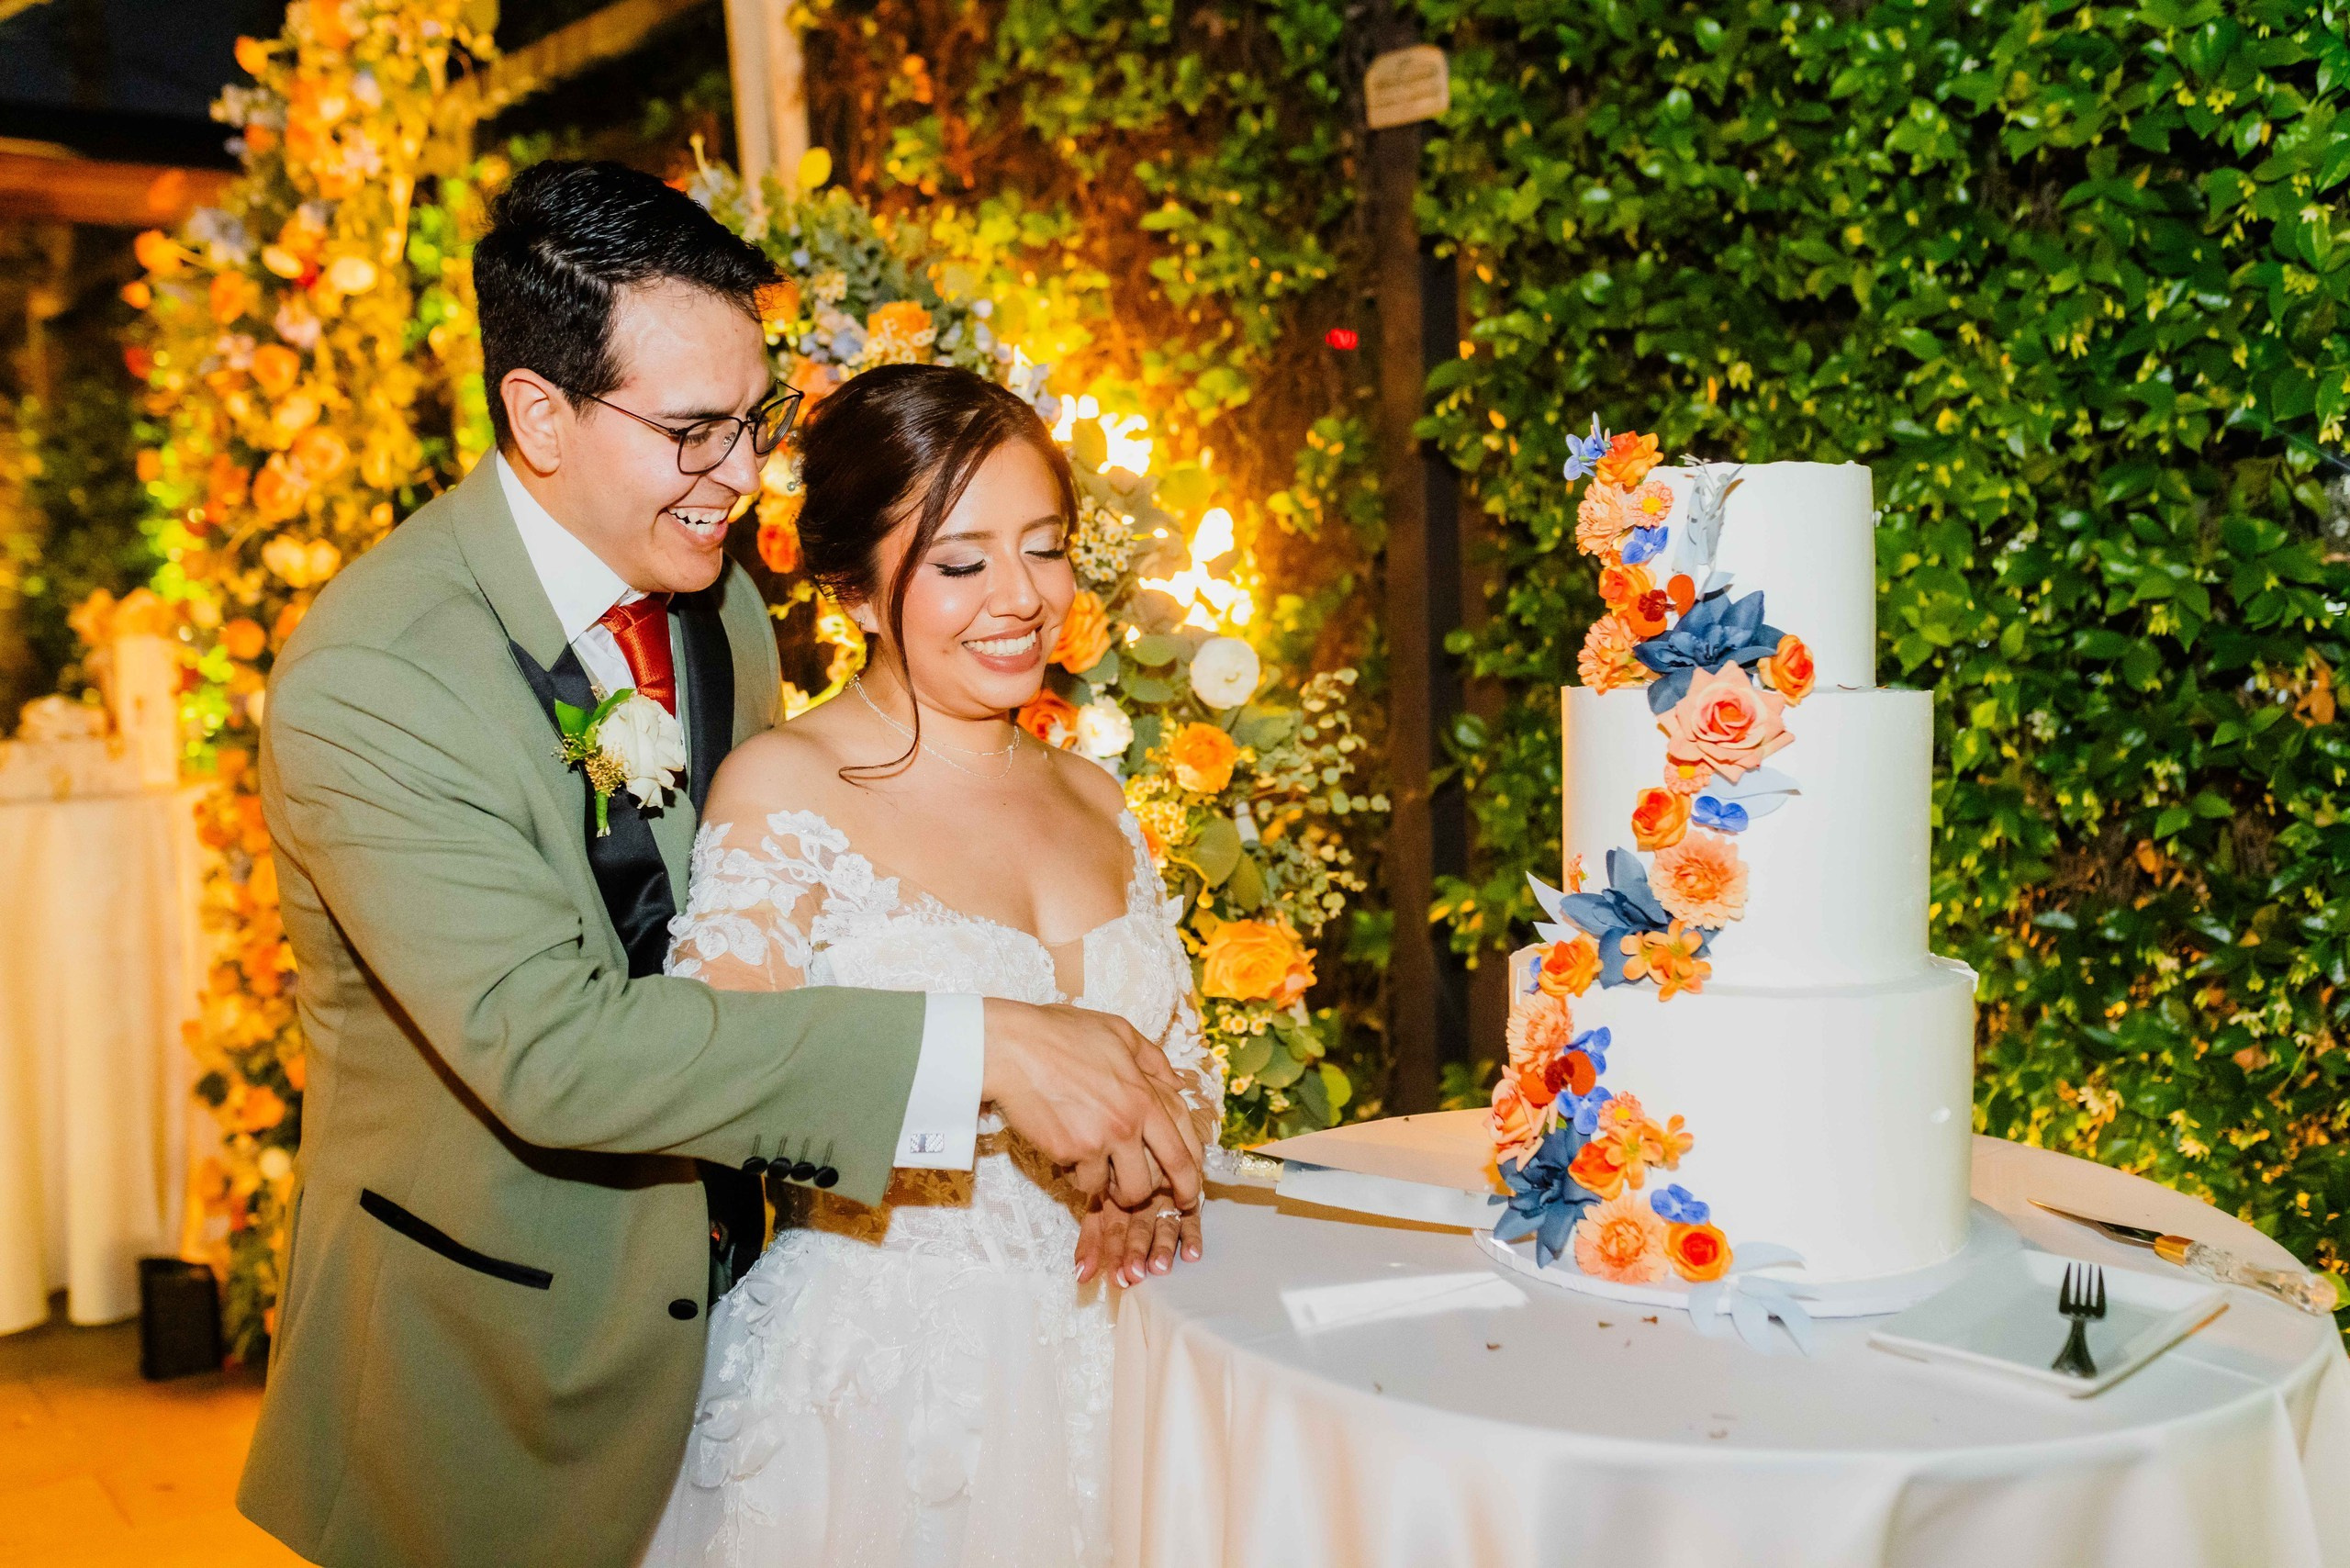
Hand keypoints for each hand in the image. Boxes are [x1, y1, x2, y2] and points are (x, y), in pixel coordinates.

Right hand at [980, 998, 1203, 1208]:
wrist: (1014, 1047)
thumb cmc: (1063, 1034)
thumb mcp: (1119, 1033)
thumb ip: (1153, 1059)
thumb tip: (1177, 1083)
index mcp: (1145, 1098)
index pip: (1182, 1152)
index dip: (1190, 1181)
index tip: (1187, 1194)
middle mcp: (1126, 1124)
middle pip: (1151, 1183)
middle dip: (1147, 1199)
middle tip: (1137, 1198)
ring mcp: (1096, 1141)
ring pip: (1115, 1190)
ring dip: (1109, 1187)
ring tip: (1098, 1171)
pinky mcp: (1066, 1152)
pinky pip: (1080, 1179)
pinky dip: (1077, 1174)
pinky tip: (1069, 1153)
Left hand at [1075, 1186, 1203, 1286]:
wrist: (1148, 1152)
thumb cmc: (1118, 1189)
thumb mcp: (1100, 1210)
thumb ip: (1090, 1243)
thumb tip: (1080, 1276)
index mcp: (1116, 1198)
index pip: (1114, 1227)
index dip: (1114, 1253)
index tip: (1117, 1278)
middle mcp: (1142, 1198)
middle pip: (1139, 1226)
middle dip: (1136, 1250)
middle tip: (1135, 1274)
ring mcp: (1167, 1198)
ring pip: (1165, 1224)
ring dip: (1163, 1246)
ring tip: (1160, 1267)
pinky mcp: (1190, 1200)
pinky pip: (1193, 1218)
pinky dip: (1193, 1236)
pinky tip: (1192, 1254)